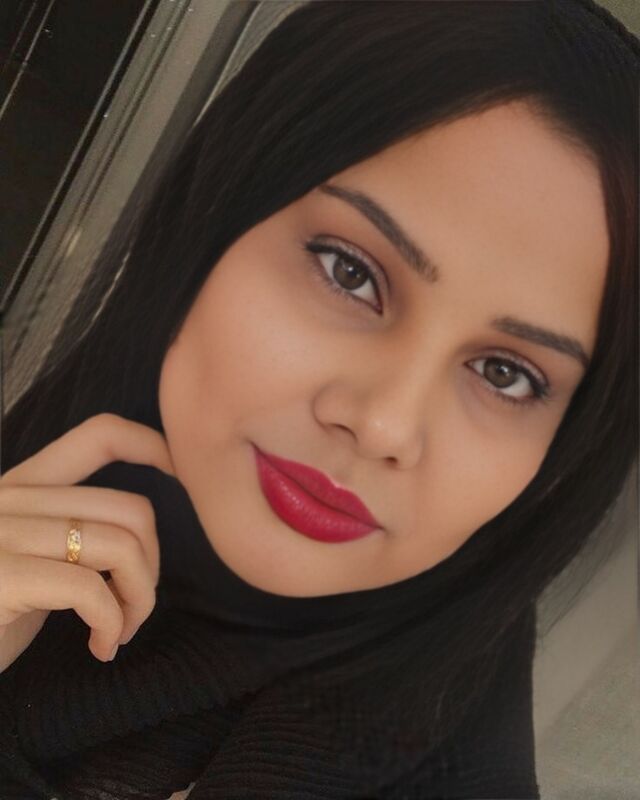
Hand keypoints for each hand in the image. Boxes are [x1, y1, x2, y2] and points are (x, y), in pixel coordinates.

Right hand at [0, 412, 175, 670]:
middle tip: (134, 606)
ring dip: (139, 600)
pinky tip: (100, 647)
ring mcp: (2, 536)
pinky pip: (91, 589)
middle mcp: (11, 499)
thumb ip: (71, 531)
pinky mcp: (1, 578)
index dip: (152, 445)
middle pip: (131, 509)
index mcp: (21, 486)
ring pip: (121, 547)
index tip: (181, 475)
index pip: (98, 436)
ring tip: (118, 630)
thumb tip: (138, 534)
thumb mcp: (29, 556)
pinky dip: (112, 622)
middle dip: (153, 564)